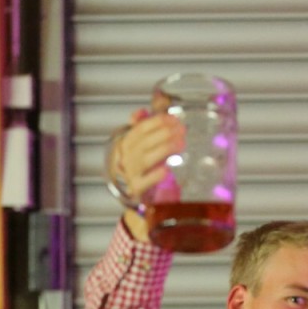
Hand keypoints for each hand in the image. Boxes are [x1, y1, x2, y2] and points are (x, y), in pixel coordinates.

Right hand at [108, 109, 185, 241]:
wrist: (143, 201)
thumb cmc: (146, 169)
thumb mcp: (146, 147)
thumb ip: (148, 127)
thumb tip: (147, 107)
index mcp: (126, 144)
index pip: (139, 129)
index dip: (156, 121)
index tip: (173, 118)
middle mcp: (125, 158)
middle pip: (143, 142)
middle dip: (163, 133)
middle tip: (182, 129)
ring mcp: (130, 174)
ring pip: (145, 159)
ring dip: (163, 149)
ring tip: (180, 143)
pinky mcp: (137, 190)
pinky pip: (144, 182)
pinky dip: (155, 175)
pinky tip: (168, 170)